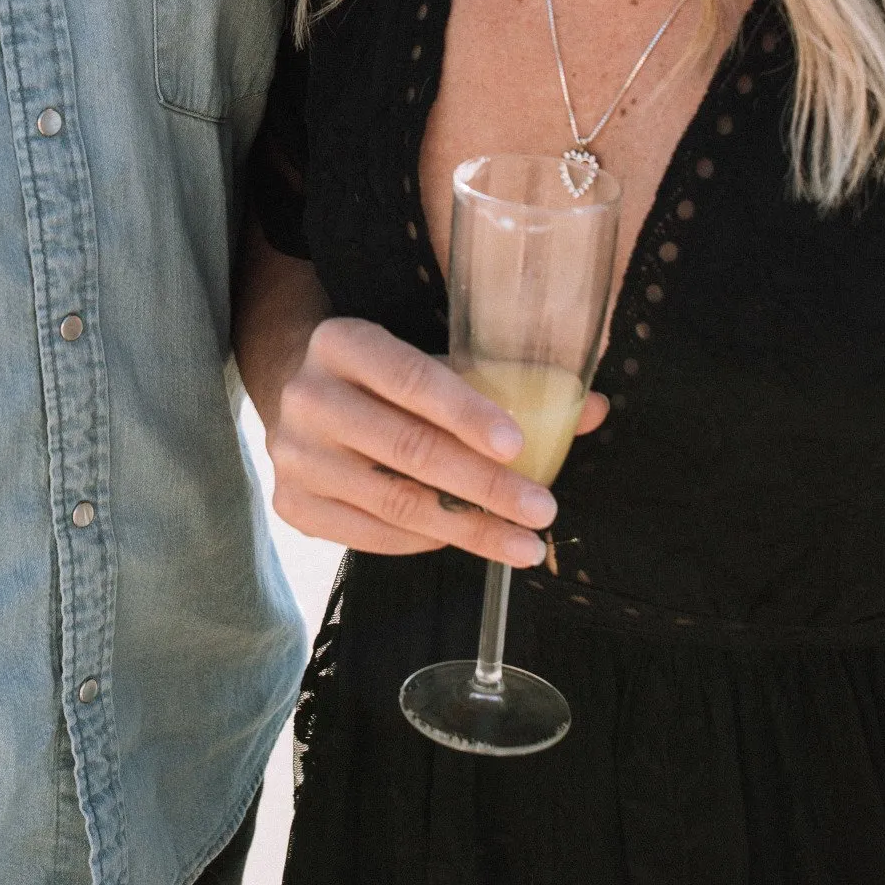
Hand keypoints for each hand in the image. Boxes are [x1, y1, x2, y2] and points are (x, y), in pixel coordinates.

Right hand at [263, 314, 606, 562]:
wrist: (304, 398)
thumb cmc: (386, 378)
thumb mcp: (432, 359)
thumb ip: (505, 381)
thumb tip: (591, 409)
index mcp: (341, 341)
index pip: (410, 378)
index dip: (466, 413)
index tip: (518, 446)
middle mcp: (306, 396)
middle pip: (407, 448)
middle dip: (484, 486)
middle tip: (542, 508)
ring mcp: (293, 456)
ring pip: (394, 501)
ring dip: (469, 529)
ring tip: (525, 543)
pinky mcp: (292, 505)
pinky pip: (372, 536)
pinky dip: (425, 541)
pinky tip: (466, 539)